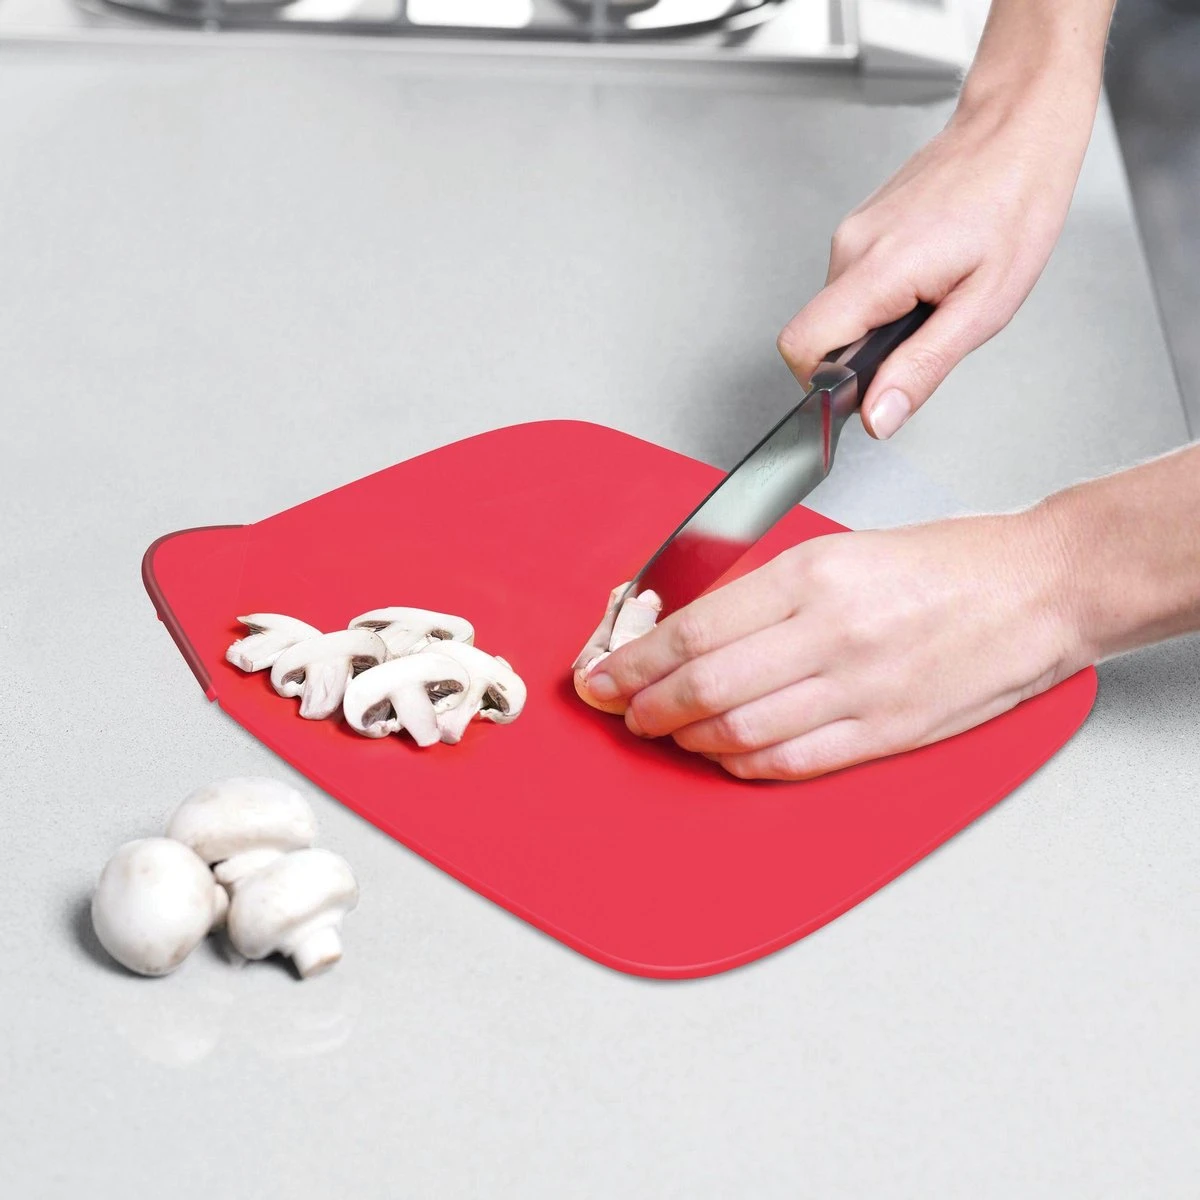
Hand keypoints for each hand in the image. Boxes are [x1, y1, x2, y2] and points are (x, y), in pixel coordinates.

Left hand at [582, 511, 1083, 779]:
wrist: (1037, 589)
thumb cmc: (946, 563)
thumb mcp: (840, 552)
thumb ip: (765, 594)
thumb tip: (691, 630)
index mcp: (814, 574)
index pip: (695, 629)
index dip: (635, 661)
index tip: (603, 673)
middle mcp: (832, 632)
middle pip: (706, 685)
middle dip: (644, 704)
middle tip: (618, 709)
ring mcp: (861, 689)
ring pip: (741, 730)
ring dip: (686, 737)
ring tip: (663, 731)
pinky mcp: (888, 732)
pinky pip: (793, 761)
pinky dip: (742, 763)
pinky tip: (720, 755)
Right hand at [778, 66, 1099, 438]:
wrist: (1018, 131)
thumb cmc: (1016, 207)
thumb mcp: (983, 309)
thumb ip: (921, 368)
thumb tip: (877, 417)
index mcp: (878, 269)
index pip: (801, 346)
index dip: (823, 383)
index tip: (864, 389)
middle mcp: (850, 248)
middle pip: (820, 334)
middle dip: (862, 355)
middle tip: (924, 335)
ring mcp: (851, 234)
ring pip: (838, 312)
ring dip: (878, 325)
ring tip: (935, 299)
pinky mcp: (859, 228)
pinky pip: (852, 286)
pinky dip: (883, 300)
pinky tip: (929, 277)